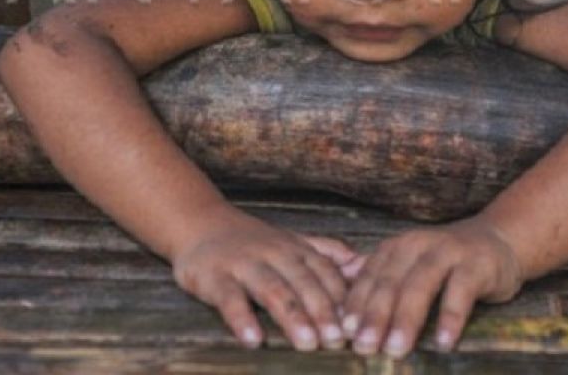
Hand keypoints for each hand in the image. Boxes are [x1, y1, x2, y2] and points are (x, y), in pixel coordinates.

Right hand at [171, 204, 356, 350]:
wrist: (201, 223)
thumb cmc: (254, 242)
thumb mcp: (293, 242)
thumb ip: (328, 253)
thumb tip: (366, 265)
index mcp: (295, 249)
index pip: (324, 272)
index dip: (341, 297)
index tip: (357, 324)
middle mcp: (273, 253)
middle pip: (301, 281)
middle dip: (321, 310)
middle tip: (337, 340)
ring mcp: (242, 264)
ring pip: (271, 289)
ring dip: (291, 316)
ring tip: (307, 343)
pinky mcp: (213, 276)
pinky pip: (228, 298)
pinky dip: (241, 318)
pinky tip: (253, 340)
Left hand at [340, 216, 522, 357]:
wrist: (498, 239)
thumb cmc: (446, 262)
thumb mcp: (410, 265)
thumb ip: (380, 282)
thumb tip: (339, 312)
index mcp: (397, 247)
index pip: (370, 277)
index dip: (355, 305)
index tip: (343, 334)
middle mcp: (418, 245)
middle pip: (391, 282)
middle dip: (375, 317)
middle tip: (364, 347)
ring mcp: (448, 252)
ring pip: (421, 285)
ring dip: (406, 319)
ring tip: (396, 349)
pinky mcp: (477, 264)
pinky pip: (461, 291)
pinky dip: (450, 317)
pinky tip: (443, 342)